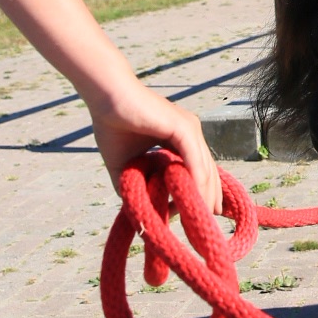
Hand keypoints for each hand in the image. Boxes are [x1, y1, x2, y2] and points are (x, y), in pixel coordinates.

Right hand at [89, 80, 222, 215]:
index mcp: (179, 136)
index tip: (200, 213)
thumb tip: (137, 209)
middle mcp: (189, 131)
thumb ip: (134, 184)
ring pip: (203, 166)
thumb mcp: (124, 163)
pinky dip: (196, 179)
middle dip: (211, 195)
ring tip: (205, 216)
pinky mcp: (182, 126)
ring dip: (205, 193)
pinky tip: (196, 198)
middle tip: (211, 221)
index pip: (197, 167)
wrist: (106, 97)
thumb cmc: (112, 124)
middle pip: (207, 169)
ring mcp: (188, 127)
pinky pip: (194, 158)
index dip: (202, 191)